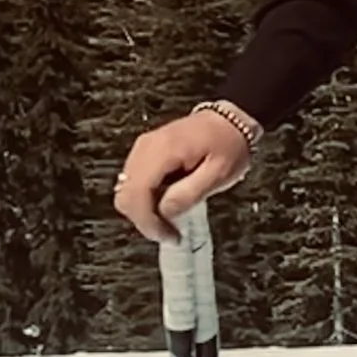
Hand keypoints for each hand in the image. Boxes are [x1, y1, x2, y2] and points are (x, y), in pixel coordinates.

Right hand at [112, 110, 254, 241]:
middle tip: (169, 232)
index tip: (167, 235)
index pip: (137, 193)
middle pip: (125, 195)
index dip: (148, 222)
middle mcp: (147, 147)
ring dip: (144, 211)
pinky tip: (167, 204)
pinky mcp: (146, 153)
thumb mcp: (219, 173)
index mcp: (163, 150)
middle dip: (144, 220)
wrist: (231, 121)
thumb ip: (189, 194)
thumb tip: (165, 212)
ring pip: (126, 191)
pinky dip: (146, 199)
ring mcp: (144, 149)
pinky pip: (134, 183)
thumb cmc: (229, 143)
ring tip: (171, 220)